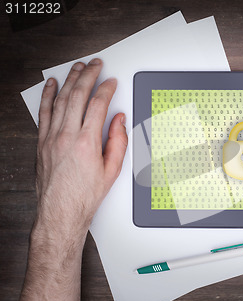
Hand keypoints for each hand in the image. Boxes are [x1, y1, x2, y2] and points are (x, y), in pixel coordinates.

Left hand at [35, 58, 127, 243]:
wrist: (61, 211)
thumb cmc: (85, 195)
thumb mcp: (112, 170)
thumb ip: (118, 142)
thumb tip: (119, 121)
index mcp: (88, 142)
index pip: (98, 106)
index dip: (106, 90)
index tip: (111, 82)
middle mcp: (67, 136)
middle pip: (78, 96)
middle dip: (88, 76)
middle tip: (96, 65)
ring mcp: (51, 138)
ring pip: (60, 100)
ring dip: (70, 81)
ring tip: (77, 68)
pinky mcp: (41, 142)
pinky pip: (44, 112)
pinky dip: (48, 96)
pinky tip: (51, 85)